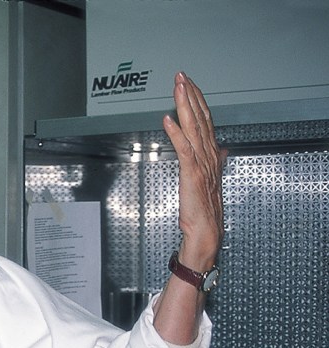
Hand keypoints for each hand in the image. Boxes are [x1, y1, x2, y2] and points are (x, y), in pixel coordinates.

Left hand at [162, 72, 226, 270]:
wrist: (206, 229)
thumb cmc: (204, 207)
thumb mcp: (210, 178)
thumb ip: (214, 160)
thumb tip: (221, 149)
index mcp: (212, 153)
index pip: (205, 120)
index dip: (197, 100)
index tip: (189, 83)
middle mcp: (209, 154)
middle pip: (200, 117)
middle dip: (191, 95)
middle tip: (182, 76)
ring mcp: (201, 162)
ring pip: (194, 127)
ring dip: (185, 105)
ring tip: (178, 87)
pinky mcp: (191, 173)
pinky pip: (183, 148)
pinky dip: (176, 132)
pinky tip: (168, 119)